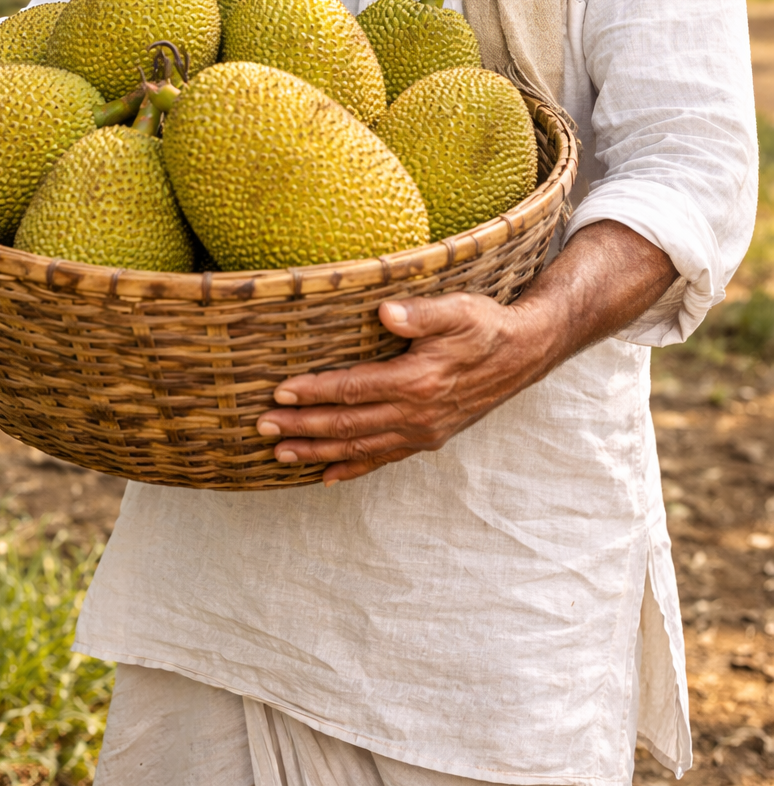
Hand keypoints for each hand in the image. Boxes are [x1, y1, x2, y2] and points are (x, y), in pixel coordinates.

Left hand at [255, 220, 677, 485]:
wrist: (524, 353)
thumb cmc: (486, 324)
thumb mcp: (458, 309)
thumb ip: (421, 313)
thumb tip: (385, 311)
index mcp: (418, 381)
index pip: (353, 389)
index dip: (315, 392)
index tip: (279, 393)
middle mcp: (417, 414)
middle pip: (348, 425)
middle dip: (303, 428)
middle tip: (263, 429)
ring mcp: (422, 431)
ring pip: (360, 447)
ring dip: (318, 452)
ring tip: (280, 455)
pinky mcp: (428, 437)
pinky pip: (383, 458)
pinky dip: (353, 468)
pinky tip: (327, 475)